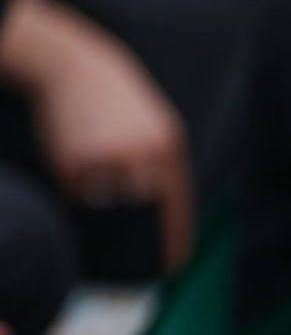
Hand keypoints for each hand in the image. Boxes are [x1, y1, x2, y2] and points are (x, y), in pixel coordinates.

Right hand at [1, 0, 194, 271]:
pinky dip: (80, 195)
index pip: (176, 209)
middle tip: (140, 260)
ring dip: (106, 214)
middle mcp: (138, 156)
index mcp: (168, 150)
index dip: (175, 241)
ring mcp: (103, 159)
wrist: (80, 69)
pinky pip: (77, 196)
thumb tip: (163, 219)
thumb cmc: (126, 106)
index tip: (174, 265)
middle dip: (140, 240)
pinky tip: (80, 178)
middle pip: (141, 216)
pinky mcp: (71, 160)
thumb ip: (166, 170)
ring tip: (107, 209)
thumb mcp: (160, 130)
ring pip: (106, 209)